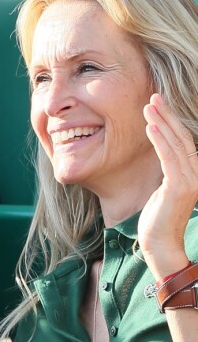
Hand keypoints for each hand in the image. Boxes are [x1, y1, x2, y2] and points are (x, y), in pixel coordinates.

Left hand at [138, 93, 197, 279]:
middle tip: (153, 97)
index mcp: (193, 174)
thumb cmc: (157, 218)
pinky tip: (150, 127)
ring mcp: (190, 181)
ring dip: (161, 123)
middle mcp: (195, 174)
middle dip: (167, 116)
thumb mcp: (163, 189)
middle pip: (182, 137)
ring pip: (176, 144)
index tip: (157, 105)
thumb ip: (167, 171)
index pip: (183, 141)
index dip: (171, 122)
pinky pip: (169, 158)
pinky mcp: (179, 187)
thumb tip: (161, 153)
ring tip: (148, 107)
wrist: (160, 243)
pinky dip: (159, 140)